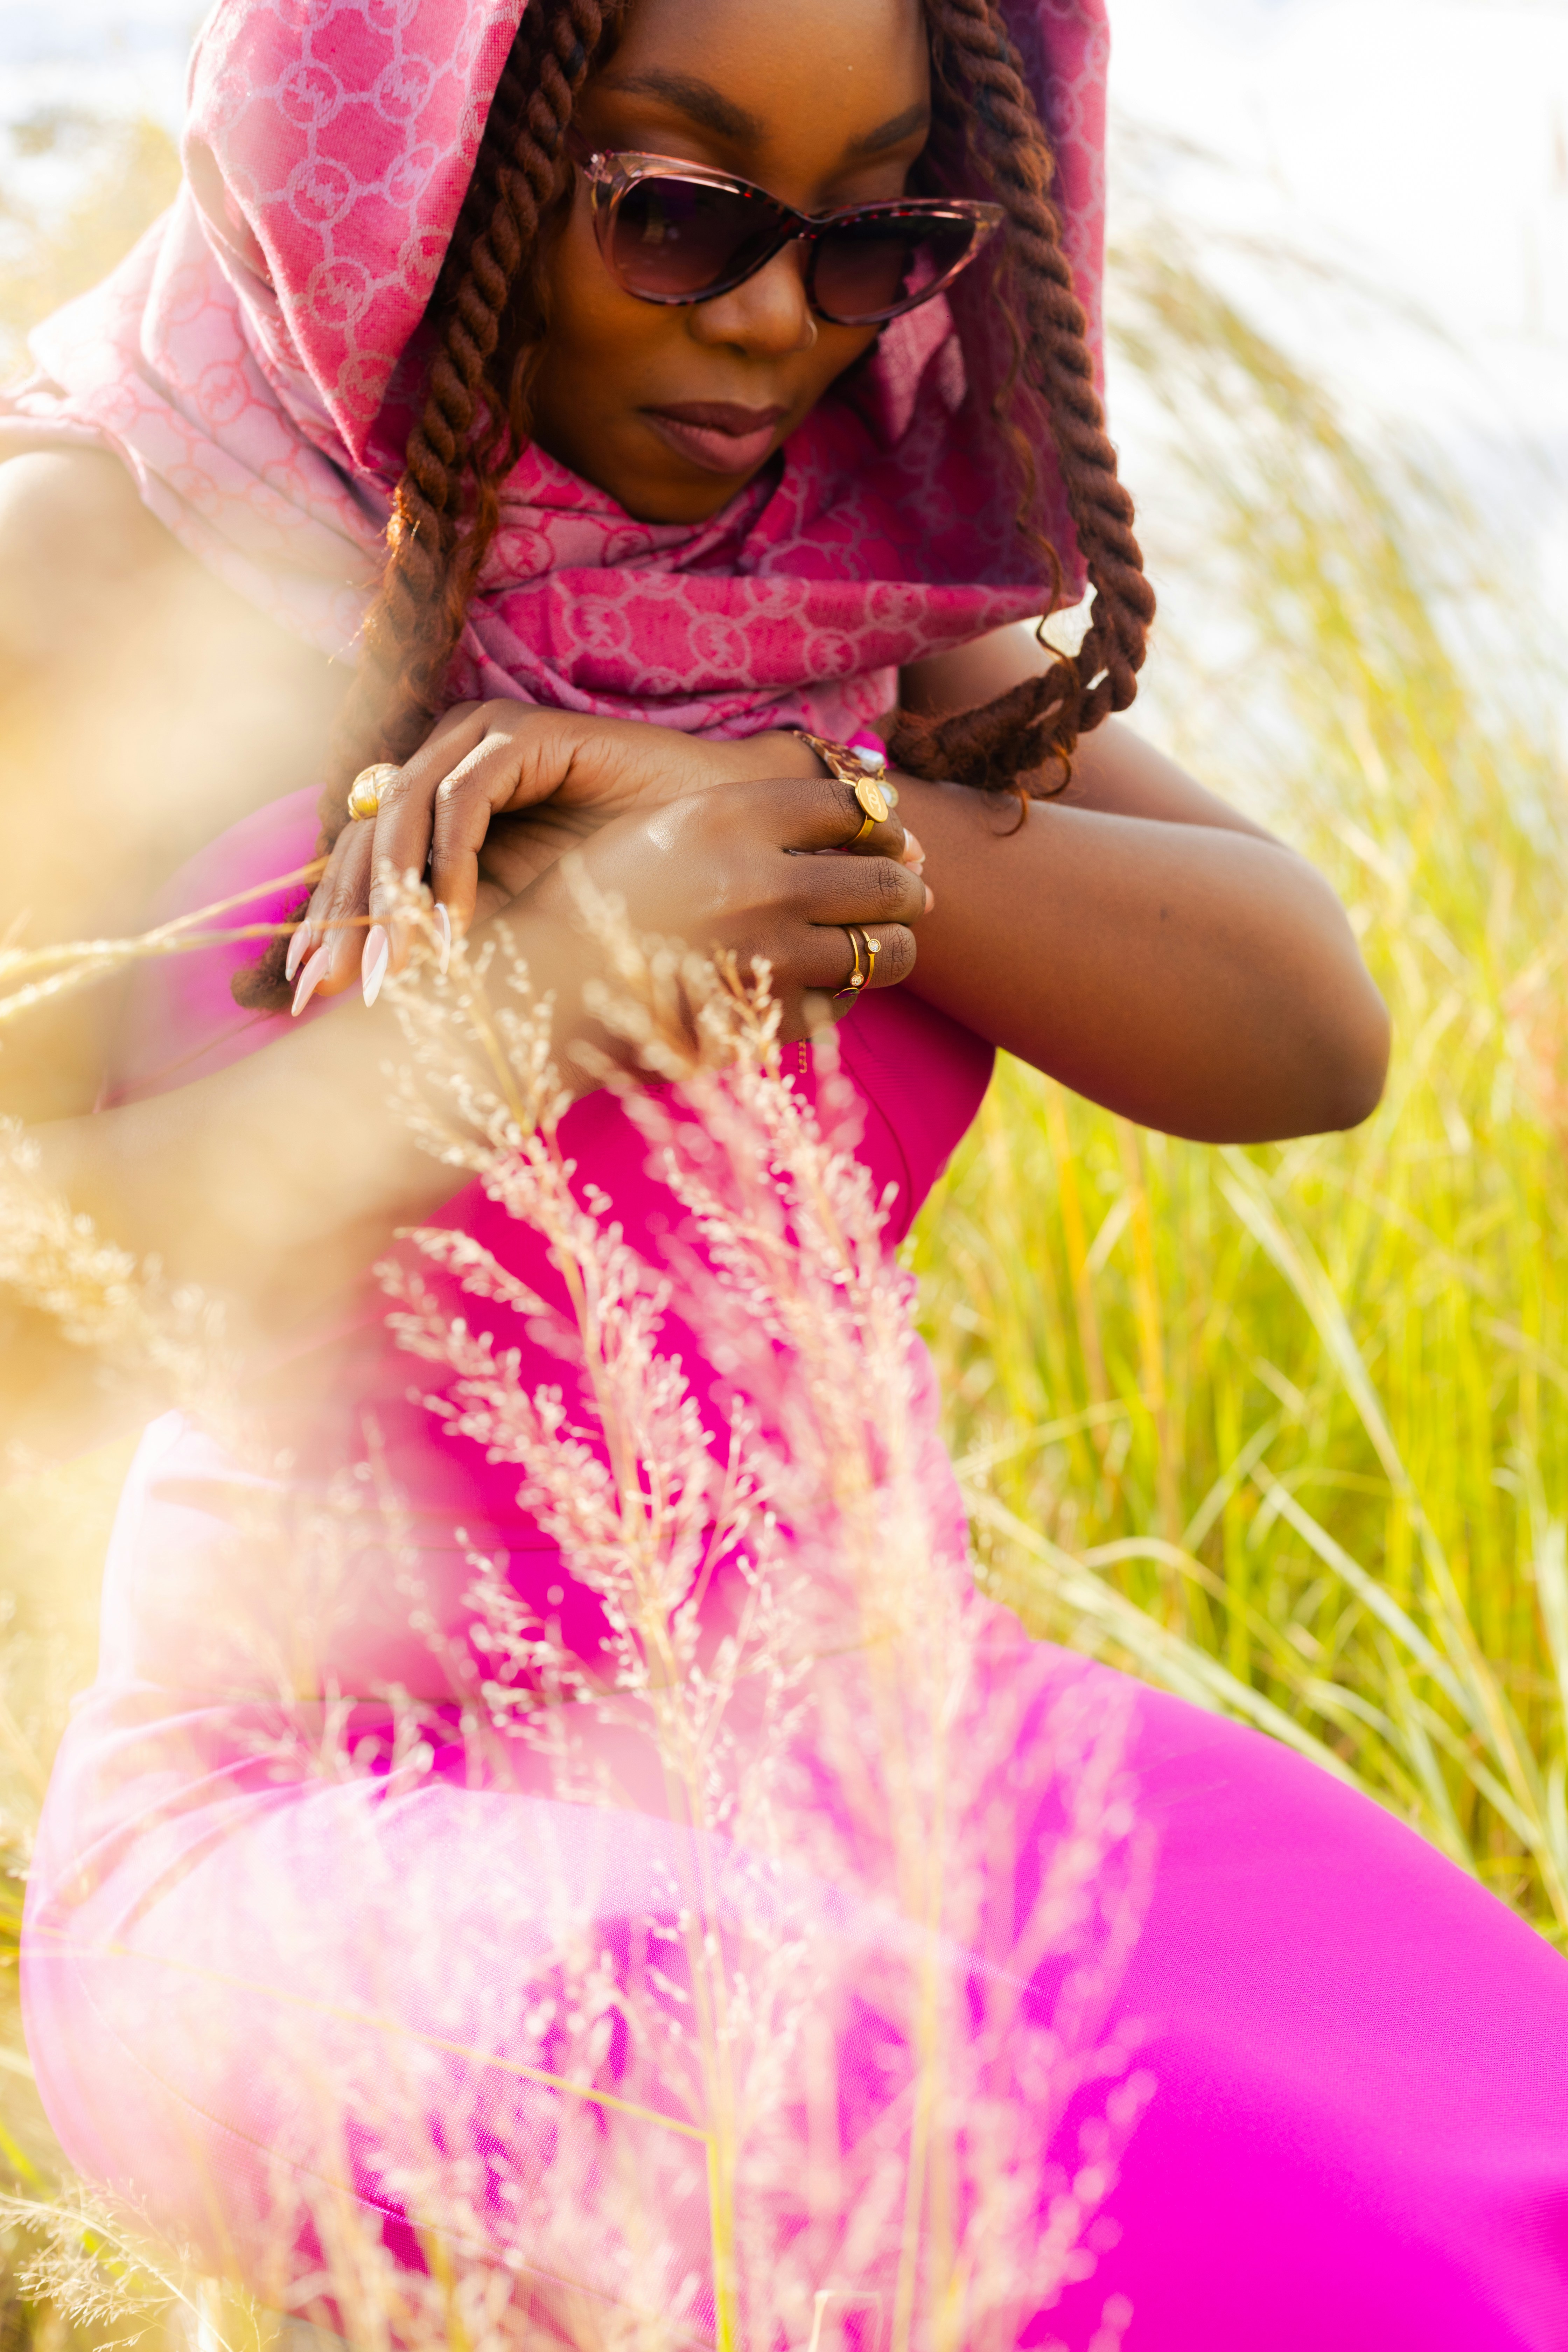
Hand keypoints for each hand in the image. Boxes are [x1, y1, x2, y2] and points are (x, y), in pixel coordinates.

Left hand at [287, 702, 822, 1009]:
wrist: (714, 849)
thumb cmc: (621, 892)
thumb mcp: (514, 923)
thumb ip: (449, 939)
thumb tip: (370, 995)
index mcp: (434, 803)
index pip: (355, 857)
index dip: (325, 922)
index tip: (303, 993)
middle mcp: (447, 760)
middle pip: (362, 833)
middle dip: (342, 917)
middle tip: (328, 990)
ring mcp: (483, 738)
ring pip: (401, 811)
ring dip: (393, 897)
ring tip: (396, 970)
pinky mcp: (525, 734)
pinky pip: (464, 798)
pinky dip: (451, 863)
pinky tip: (455, 926)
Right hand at [517, 765, 927, 1049]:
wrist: (537, 988)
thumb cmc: (589, 903)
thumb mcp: (659, 829)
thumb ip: (740, 819)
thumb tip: (832, 814)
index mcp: (731, 816)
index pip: (852, 806)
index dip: (883, 821)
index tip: (889, 833)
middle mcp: (762, 880)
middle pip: (885, 881)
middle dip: (907, 889)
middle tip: (913, 895)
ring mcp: (770, 954)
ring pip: (882, 951)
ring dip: (893, 947)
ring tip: (888, 946)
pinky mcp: (767, 1018)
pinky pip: (839, 1006)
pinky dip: (841, 997)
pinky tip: (825, 989)